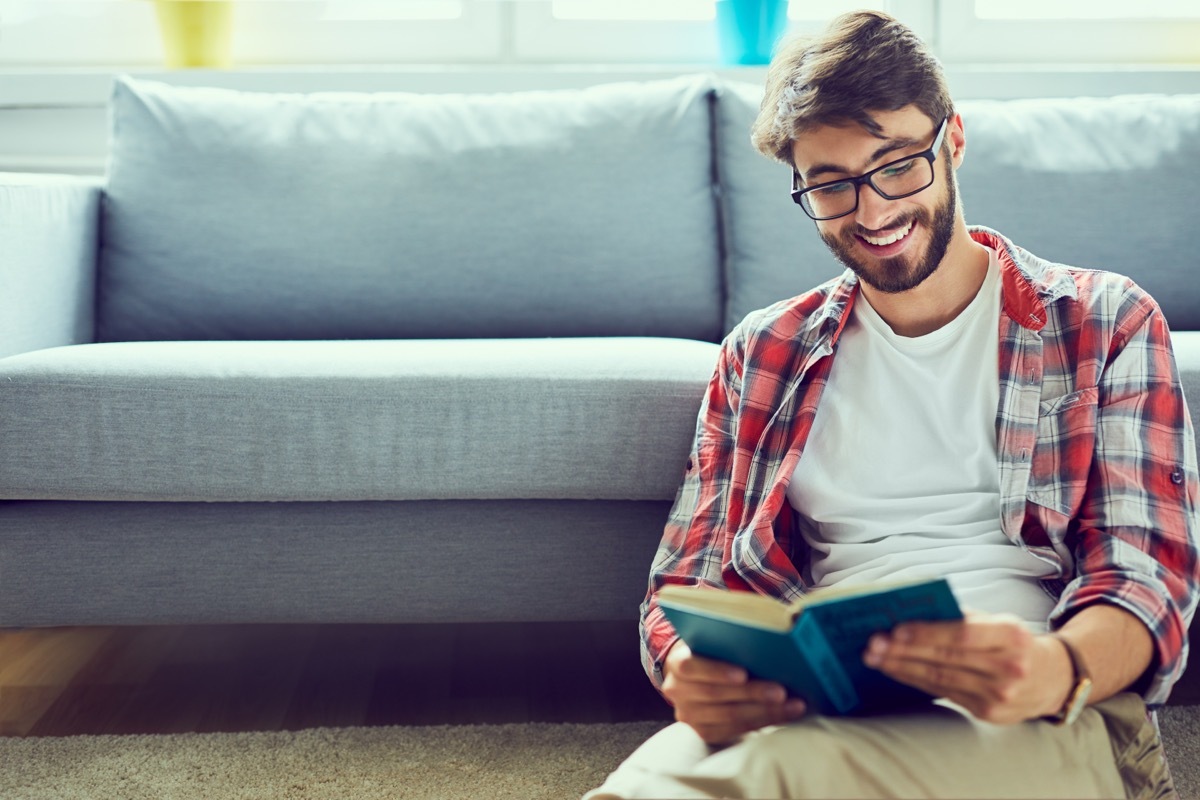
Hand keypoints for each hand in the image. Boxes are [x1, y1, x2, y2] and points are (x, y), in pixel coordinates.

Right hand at [661, 640, 806, 745]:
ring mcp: (689, 715)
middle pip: (715, 695)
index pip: (691, 667)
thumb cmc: (712, 652)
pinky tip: (785, 715)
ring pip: (729, 717)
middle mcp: (678, 691)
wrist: (695, 675)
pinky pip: (736, 730)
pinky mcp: (704, 732)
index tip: (743, 673)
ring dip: (765, 711)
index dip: (717, 671)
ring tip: (792, 705)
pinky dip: (764, 722)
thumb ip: (729, 641)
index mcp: (677, 663)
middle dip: (752, 693)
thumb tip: (768, 640)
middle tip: (781, 692)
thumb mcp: (712, 642)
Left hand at [862, 612, 1073, 724]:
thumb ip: (961, 617)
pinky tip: (896, 671)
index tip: (896, 629)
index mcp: (1011, 636)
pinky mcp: (987, 713)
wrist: (1051, 679)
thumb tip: (913, 612)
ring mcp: (999, 695)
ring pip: (940, 680)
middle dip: (905, 652)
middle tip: (873, 644)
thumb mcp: (998, 621)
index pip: (963, 634)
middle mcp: (1008, 668)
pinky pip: (944, 694)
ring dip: (903, 669)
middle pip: (947, 659)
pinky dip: (916, 681)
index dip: (928, 633)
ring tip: (875, 658)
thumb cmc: (1014, 642)